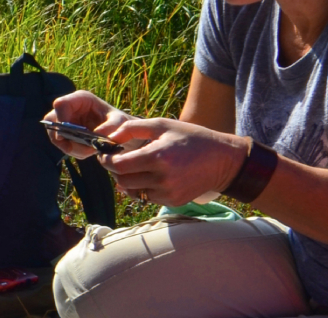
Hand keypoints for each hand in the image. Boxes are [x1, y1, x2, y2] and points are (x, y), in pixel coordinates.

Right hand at [42, 90, 137, 158]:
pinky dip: (73, 150)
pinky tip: (87, 151)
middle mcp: (70, 108)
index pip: (61, 104)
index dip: (61, 119)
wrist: (119, 132)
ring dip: (69, 146)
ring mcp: (65, 120)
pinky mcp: (66, 133)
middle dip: (64, 137)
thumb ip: (111, 126)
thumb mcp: (120, 122)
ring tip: (88, 151)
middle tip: (82, 147)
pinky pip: (61, 143)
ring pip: (55, 135)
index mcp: (81, 99)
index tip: (73, 134)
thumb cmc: (120, 122)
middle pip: (52, 121)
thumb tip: (98, 134)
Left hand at [103, 118, 250, 206]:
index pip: (119, 165)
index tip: (105, 154)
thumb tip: (108, 136)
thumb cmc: (191, 138)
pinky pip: (148, 198)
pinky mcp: (173, 202)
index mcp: (158, 157)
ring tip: (137, 167)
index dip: (107, 160)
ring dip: (129, 180)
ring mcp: (168, 193)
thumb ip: (132, 128)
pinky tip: (153, 176)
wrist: (222, 160)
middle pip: (123, 181)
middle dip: (116, 170)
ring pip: (133, 192)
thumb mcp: (162, 125)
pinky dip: (144, 188)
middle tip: (120, 159)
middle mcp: (162, 178)